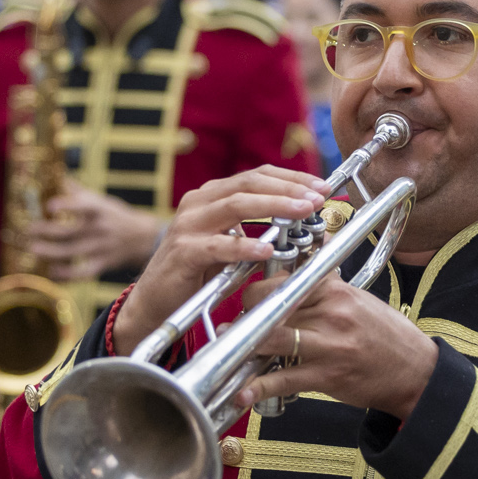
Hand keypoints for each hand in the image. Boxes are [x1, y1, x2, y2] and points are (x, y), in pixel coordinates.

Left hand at [21, 183, 165, 280]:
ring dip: (51, 252)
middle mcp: (99, 229)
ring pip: (72, 252)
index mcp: (99, 211)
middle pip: (70, 232)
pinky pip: (83, 272)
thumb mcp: (102, 201)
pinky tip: (52, 272)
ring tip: (33, 249)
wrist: (144, 238)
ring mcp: (100, 248)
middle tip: (29, 229)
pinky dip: (67, 275)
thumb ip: (80, 192)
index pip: (83, 207)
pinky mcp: (103, 264)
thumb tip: (59, 177)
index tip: (49, 206)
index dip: (66, 206)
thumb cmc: (116, 216)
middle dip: (47, 231)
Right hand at [112, 167, 331, 347]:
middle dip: (288, 188)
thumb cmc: (198, 273)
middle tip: (318, 197)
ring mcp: (188, 225)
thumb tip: (302, 222)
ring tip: (302, 212)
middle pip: (249, 183)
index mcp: (212, 196)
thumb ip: (257, 229)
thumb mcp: (232, 244)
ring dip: (274, 207)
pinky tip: (266, 249)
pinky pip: (218, 246)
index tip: (322, 187)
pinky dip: (244, 246)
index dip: (291, 178)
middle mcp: (199, 203)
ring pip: (236, 205)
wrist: (155, 302)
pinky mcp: (183, 252)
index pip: (256, 176)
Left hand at [234, 274, 439, 421]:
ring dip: (244, 345)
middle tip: (234, 324)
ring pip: (274, 339)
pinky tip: (243, 393)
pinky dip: (260, 388)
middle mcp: (331, 313)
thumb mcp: (358, 298)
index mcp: (336, 291)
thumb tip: (305, 259)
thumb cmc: (384, 334)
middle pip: (274, 306)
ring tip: (225, 349)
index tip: (246, 296)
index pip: (286, 279)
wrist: (415, 370)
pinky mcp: (328, 376)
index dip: (258, 288)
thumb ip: (327, 282)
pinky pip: (286, 380)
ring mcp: (329, 345)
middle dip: (246, 315)